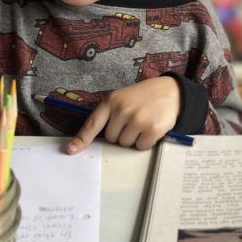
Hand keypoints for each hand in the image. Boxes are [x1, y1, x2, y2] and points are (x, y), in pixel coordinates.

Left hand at [63, 77, 181, 153]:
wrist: (171, 91)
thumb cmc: (142, 97)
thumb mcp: (122, 98)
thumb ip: (108, 114)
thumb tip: (91, 139)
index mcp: (111, 101)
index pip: (92, 124)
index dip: (81, 139)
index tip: (70, 150)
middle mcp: (122, 109)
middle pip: (111, 138)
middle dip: (121, 134)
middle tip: (133, 121)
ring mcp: (137, 119)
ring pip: (125, 144)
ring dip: (133, 139)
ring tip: (143, 123)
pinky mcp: (152, 129)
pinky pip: (140, 147)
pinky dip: (145, 142)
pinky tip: (151, 128)